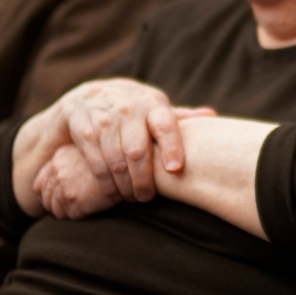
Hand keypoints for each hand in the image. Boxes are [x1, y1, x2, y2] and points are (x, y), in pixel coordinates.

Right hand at [12, 79, 213, 215]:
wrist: (86, 97)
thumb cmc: (132, 110)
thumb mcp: (155, 109)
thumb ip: (180, 117)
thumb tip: (212, 116)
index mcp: (153, 103)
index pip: (166, 124)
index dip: (172, 147)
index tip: (176, 169)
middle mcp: (129, 107)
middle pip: (138, 150)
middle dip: (143, 179)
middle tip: (147, 197)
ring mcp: (104, 116)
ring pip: (115, 158)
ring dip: (123, 184)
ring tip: (131, 197)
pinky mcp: (82, 126)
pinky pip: (94, 159)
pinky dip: (103, 180)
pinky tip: (111, 191)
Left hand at [32, 144, 121, 219]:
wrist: (133, 164)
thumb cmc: (120, 158)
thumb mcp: (94, 152)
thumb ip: (76, 161)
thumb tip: (69, 178)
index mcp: (60, 157)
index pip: (41, 182)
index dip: (50, 193)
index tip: (63, 196)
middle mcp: (57, 169)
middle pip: (46, 198)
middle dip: (57, 204)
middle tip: (76, 205)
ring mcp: (64, 185)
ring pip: (55, 210)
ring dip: (69, 212)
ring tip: (87, 207)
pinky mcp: (74, 199)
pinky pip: (70, 216)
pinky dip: (81, 215)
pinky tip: (95, 208)